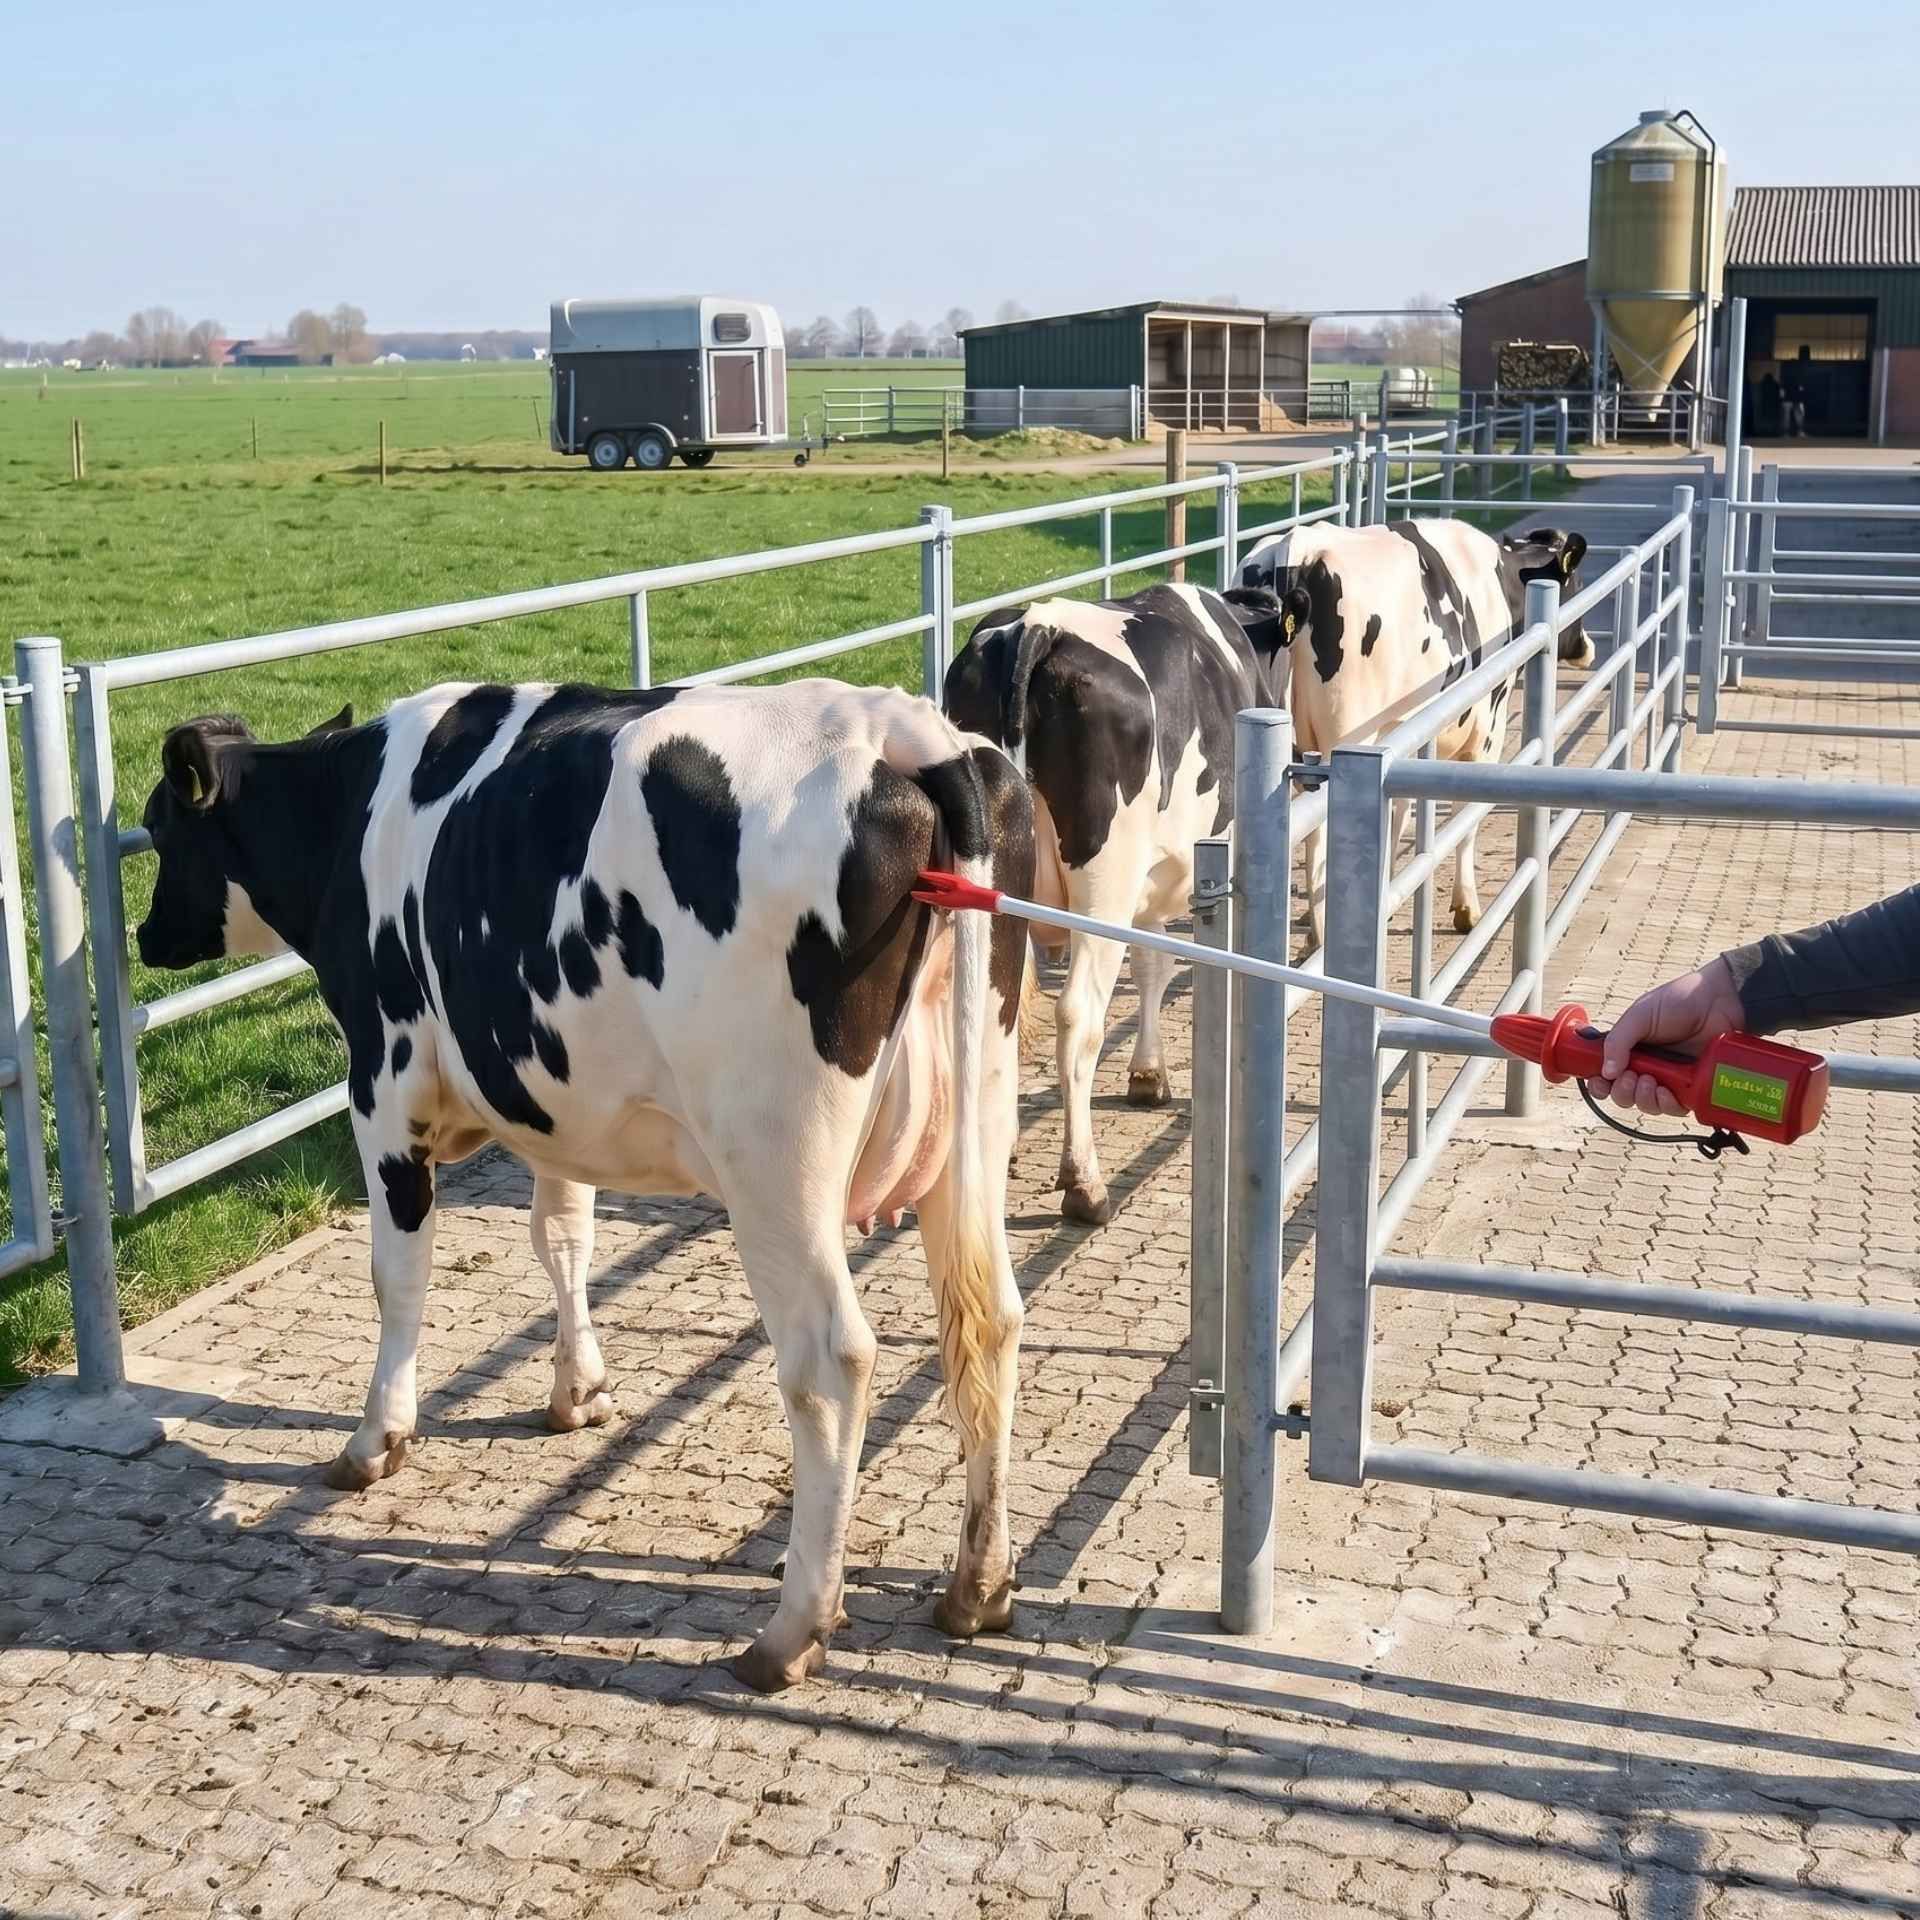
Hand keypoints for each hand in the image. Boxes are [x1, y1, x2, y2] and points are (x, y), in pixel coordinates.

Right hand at [1584, 955, 1745, 1116]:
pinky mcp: (1691, 1086)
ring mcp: (1669, 1077)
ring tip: (1650, 1081)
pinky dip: (1666, 1105)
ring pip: (1646, 1105)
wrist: (1720, 1001)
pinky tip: (1667, 1092)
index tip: (1601, 1081)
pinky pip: (1674, 1108)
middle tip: (1631, 1077)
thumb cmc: (1679, 1001)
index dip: (1599, 1083)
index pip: (1605, 1074)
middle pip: (1623, 1095)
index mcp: (1629, 1048)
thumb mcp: (1640, 1015)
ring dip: (1642, 1099)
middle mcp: (1646, 1066)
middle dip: (1622, 1091)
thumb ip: (1618, 1041)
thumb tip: (1606, 1073)